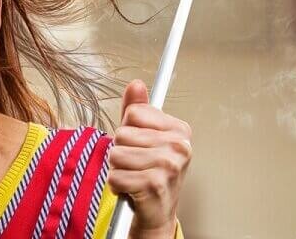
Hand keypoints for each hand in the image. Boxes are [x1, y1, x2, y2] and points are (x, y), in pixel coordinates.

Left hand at [108, 80, 191, 238]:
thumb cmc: (149, 172)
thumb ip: (137, 110)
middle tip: (136, 165)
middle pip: (122, 134)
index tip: (140, 145)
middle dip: (121, 151)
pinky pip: (115, 176)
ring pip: (116, 155)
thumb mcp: (143, 136)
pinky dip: (116, 185)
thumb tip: (136, 84)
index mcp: (180, 130)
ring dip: (118, 169)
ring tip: (134, 177)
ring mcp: (168, 166)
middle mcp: (179, 147)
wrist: (158, 212)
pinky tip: (131, 190)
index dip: (128, 130)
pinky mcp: (154, 185)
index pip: (134, 113)